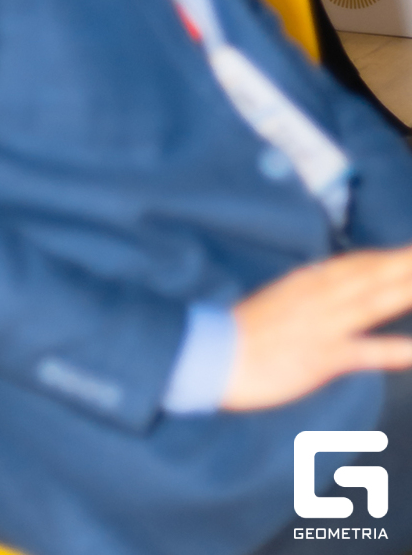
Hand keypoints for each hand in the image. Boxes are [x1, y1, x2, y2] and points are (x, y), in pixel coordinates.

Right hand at [223, 245, 411, 408]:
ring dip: (407, 288)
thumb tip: (329, 284)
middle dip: (406, 262)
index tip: (411, 250)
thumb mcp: (279, 300)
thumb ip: (309, 291)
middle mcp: (321, 294)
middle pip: (373, 273)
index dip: (390, 256)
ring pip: (375, 300)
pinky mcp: (323, 356)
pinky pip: (366, 352)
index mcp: (309, 280)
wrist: (215, 354)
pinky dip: (395, 350)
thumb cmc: (243, 332)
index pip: (359, 263)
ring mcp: (325, 324)